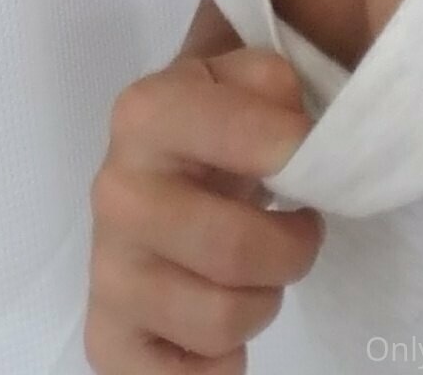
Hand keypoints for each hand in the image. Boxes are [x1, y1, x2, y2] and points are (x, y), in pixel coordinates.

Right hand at [84, 46, 323, 370]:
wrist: (165, 163)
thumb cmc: (223, 120)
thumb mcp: (251, 76)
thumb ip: (279, 88)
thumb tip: (304, 144)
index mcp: (147, 113)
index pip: (250, 139)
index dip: (299, 153)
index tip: (316, 161)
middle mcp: (115, 191)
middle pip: (236, 251)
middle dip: (293, 248)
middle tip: (299, 229)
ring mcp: (106, 269)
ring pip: (221, 321)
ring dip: (264, 302)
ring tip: (259, 271)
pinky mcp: (107, 336)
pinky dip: (222, 364)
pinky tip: (221, 322)